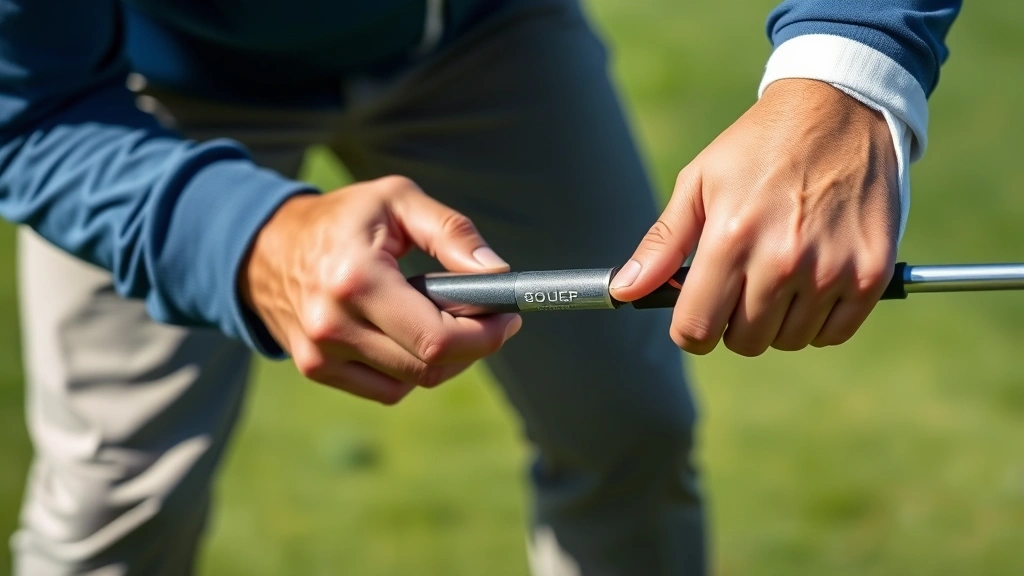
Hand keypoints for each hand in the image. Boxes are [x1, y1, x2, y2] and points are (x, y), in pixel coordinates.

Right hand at [239, 176, 521, 402]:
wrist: (265, 247)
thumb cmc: (343, 219)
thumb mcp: (398, 200)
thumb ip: (452, 232)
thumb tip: (497, 274)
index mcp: (355, 279)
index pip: (436, 338)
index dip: (485, 336)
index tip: (508, 316)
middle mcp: (331, 325)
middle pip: (428, 367)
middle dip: (473, 345)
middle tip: (490, 317)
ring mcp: (320, 355)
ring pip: (412, 383)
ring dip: (445, 358)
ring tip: (445, 316)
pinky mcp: (317, 370)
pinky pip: (387, 389)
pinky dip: (412, 369)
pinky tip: (411, 333)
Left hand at [610, 79, 899, 355]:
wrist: (840, 110)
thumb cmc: (759, 148)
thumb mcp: (699, 183)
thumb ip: (662, 244)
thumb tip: (622, 290)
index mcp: (731, 238)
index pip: (697, 329)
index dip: (690, 329)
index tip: (698, 313)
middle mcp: (782, 260)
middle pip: (744, 341)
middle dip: (734, 322)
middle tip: (743, 282)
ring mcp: (831, 270)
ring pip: (789, 340)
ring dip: (778, 320)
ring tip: (780, 273)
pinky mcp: (871, 274)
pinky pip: (834, 334)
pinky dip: (820, 320)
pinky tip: (813, 281)